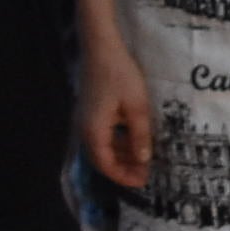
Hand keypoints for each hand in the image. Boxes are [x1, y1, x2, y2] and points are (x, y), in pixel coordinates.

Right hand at [76, 33, 152, 190]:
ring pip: (102, 147)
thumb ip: (140, 135)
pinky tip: (134, 139)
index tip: (143, 181)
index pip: (106, 165)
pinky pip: (102, 134)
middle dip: (123, 168)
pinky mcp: (90, 111)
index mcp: (93, 132)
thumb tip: (143, 160)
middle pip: (102, 159)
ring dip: (121, 155)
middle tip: (145, 173)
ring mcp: (85, 119)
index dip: (123, 176)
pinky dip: (117, 141)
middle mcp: (84, 129)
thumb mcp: (136, 107)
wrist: (101, 48)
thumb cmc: (120, 75)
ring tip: (143, 159)